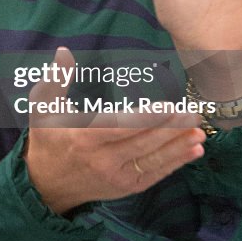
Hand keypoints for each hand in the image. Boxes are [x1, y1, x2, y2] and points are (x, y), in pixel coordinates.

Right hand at [24, 48, 205, 213]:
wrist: (45, 184)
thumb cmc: (47, 137)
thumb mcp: (41, 105)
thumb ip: (55, 78)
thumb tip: (63, 52)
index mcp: (84, 137)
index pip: (120, 126)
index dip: (147, 118)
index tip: (170, 106)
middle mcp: (102, 160)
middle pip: (142, 142)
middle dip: (171, 128)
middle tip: (195, 112)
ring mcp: (115, 176)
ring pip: (152, 160)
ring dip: (178, 146)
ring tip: (200, 130)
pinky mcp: (125, 187)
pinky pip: (154, 174)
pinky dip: (175, 163)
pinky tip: (194, 150)